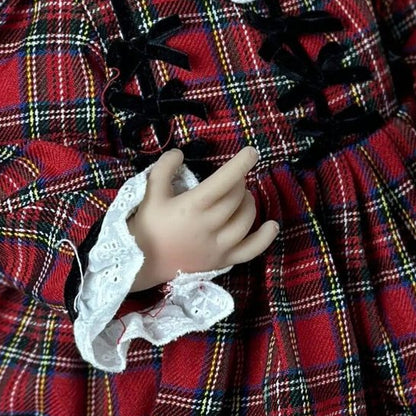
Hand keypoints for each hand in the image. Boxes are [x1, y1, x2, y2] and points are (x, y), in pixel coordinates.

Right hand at [127, 146, 279, 291]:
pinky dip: (265, 237)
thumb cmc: (148, 225)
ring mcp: (218, 246)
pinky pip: (251, 250)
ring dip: (248, 203)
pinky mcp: (223, 260)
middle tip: (231, 180)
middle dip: (239, 183)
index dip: (240, 164)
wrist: (143, 262)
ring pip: (246, 219)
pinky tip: (272, 225)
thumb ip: (165, 169)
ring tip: (241, 197)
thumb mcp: (151, 192)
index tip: (252, 152)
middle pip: (236, 198)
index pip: (224, 181)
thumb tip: (180, 153)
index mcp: (192, 207)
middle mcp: (209, 226)